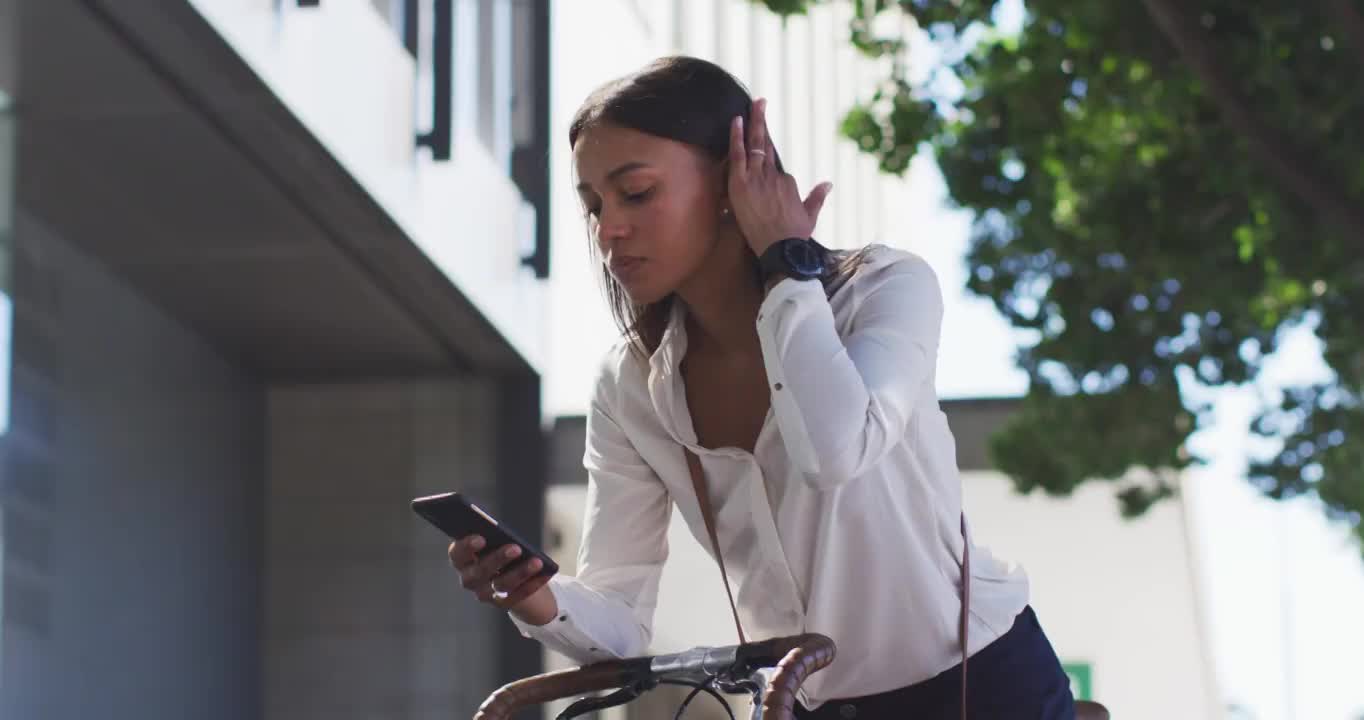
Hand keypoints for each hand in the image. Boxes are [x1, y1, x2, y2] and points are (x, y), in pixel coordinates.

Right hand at [448, 535, 554, 618]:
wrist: (512, 576)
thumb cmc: (500, 548)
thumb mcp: (497, 540)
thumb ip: (496, 537)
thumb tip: (508, 536)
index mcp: (461, 559)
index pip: (457, 554)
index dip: (466, 547)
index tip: (481, 538)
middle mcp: (469, 579)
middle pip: (481, 571)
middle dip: (499, 559)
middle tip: (516, 548)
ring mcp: (484, 593)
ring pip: (501, 584)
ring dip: (520, 572)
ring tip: (537, 561)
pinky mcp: (503, 603)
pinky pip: (518, 595)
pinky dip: (532, 583)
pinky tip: (546, 573)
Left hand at [727, 97, 833, 256]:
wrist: (782, 250)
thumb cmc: (795, 238)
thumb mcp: (809, 216)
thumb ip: (817, 197)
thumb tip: (828, 183)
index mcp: (787, 182)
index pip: (775, 168)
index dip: (769, 165)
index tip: (762, 159)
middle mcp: (774, 176)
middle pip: (767, 146)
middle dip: (763, 122)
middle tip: (760, 102)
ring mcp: (757, 179)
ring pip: (754, 146)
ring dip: (753, 123)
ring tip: (752, 105)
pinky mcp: (742, 184)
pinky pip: (738, 156)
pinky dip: (737, 138)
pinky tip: (736, 121)